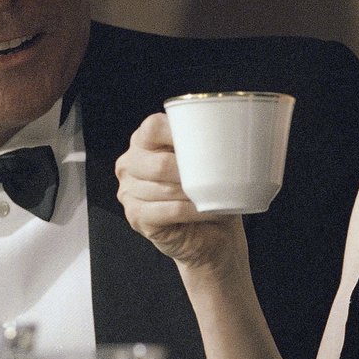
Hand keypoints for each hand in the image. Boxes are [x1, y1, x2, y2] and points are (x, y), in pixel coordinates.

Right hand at [115, 113, 245, 271]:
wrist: (209, 230)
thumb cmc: (207, 189)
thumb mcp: (205, 158)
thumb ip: (204, 142)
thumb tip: (229, 132)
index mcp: (143, 140)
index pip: (154, 128)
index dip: (179, 133)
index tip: (207, 139)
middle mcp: (130, 163)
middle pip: (160, 164)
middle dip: (192, 171)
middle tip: (216, 176)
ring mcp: (128, 192)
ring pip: (166, 189)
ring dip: (197, 193)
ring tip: (218, 195)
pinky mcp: (136, 217)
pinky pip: (171, 210)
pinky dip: (195, 211)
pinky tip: (208, 210)